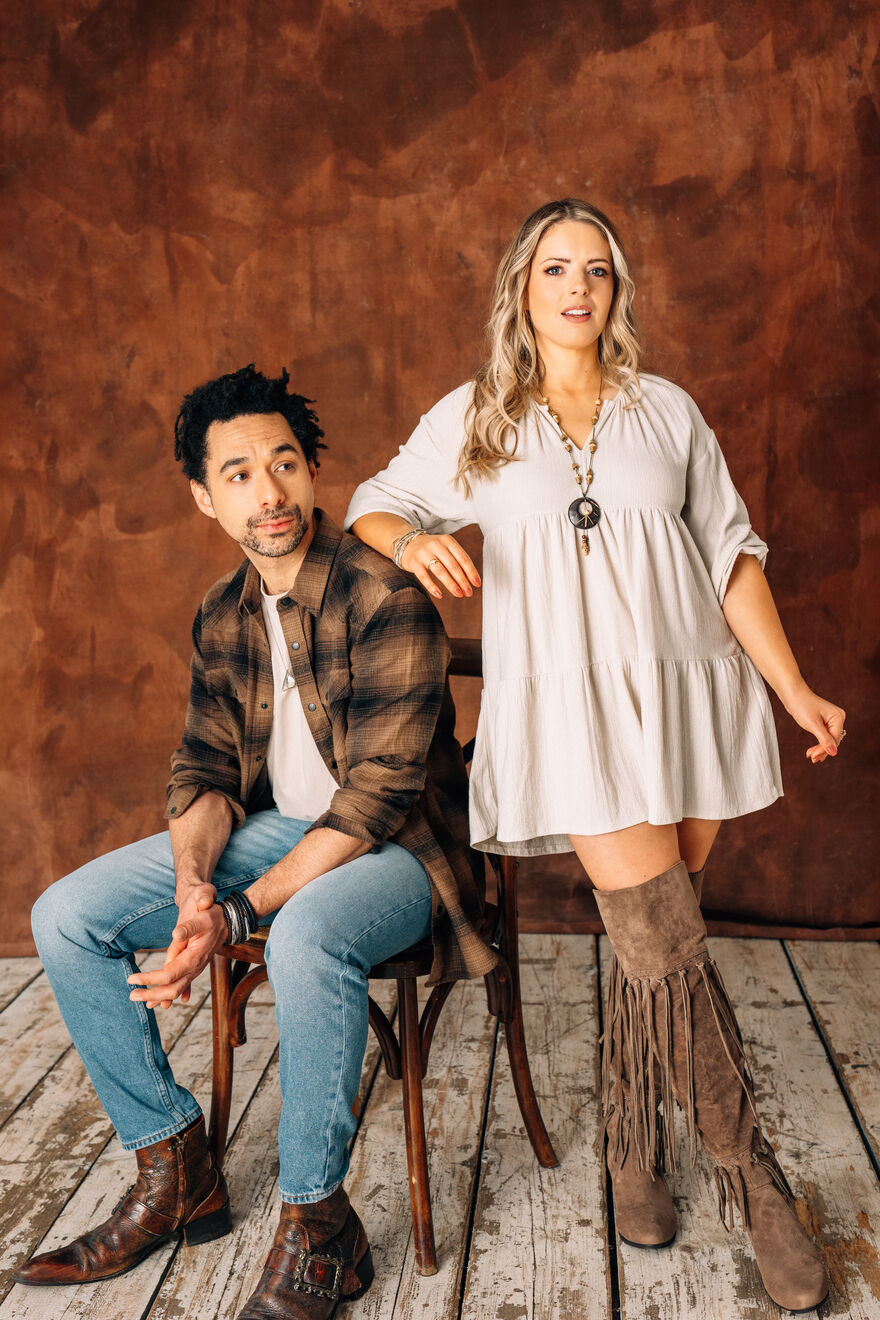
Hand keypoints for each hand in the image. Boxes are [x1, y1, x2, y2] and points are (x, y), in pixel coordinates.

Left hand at [128, 884, 224, 1009]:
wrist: (226, 918)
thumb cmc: (212, 914)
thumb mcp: (203, 913)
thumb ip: (190, 925)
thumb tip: (176, 934)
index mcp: (194, 956)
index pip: (168, 975)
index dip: (149, 979)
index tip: (132, 979)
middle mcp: (195, 967)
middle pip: (172, 989)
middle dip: (152, 995)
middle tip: (132, 995)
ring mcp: (196, 969)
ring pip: (177, 990)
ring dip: (159, 997)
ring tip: (144, 1003)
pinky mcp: (194, 967)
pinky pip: (182, 985)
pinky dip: (172, 995)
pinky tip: (164, 1005)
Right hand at [401, 533, 480, 599]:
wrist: (407, 543)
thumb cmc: (432, 550)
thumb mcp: (445, 548)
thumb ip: (457, 560)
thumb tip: (471, 580)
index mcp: (448, 540)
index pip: (463, 558)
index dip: (471, 572)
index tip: (477, 584)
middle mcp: (436, 545)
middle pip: (453, 565)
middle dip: (463, 581)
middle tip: (469, 592)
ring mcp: (424, 553)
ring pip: (440, 571)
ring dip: (451, 585)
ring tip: (459, 594)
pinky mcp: (414, 562)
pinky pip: (424, 577)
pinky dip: (432, 587)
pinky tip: (440, 595)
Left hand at [784, 688, 846, 763]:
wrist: (792, 694)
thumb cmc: (802, 706)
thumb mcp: (813, 724)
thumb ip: (824, 739)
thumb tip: (834, 753)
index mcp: (838, 717)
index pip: (834, 739)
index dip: (824, 749)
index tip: (813, 757)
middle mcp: (838, 718)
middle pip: (833, 740)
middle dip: (822, 750)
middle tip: (811, 758)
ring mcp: (831, 719)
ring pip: (829, 739)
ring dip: (820, 748)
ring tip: (811, 756)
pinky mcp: (824, 721)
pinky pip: (824, 735)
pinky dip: (819, 743)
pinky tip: (813, 751)